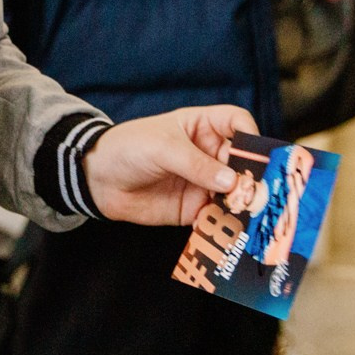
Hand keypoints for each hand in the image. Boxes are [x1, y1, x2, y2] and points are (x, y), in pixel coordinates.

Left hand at [82, 105, 256, 226]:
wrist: (97, 179)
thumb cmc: (128, 148)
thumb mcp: (162, 148)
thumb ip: (196, 164)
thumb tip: (231, 182)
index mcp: (203, 126)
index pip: (237, 123)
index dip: (251, 135)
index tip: (257, 153)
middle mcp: (209, 154)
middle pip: (242, 163)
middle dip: (251, 177)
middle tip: (257, 193)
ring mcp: (203, 183)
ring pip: (233, 193)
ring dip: (242, 204)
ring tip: (246, 215)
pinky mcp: (193, 209)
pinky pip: (216, 217)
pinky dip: (223, 224)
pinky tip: (226, 231)